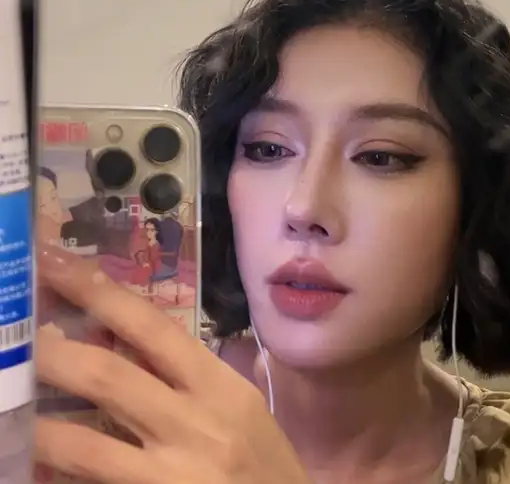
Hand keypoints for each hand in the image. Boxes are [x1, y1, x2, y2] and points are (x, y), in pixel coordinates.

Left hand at [34, 245, 311, 483]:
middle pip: (110, 378)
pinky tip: (33, 459)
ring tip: (10, 399)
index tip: (59, 265)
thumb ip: (193, 376)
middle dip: (53, 352)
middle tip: (16, 330)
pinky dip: (60, 473)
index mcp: (221, 388)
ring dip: (38, 423)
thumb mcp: (242, 410)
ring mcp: (170, 478)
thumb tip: (131, 337)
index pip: (154, 329)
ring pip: (85, 446)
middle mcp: (195, 425)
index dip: (101, 293)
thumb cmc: (266, 468)